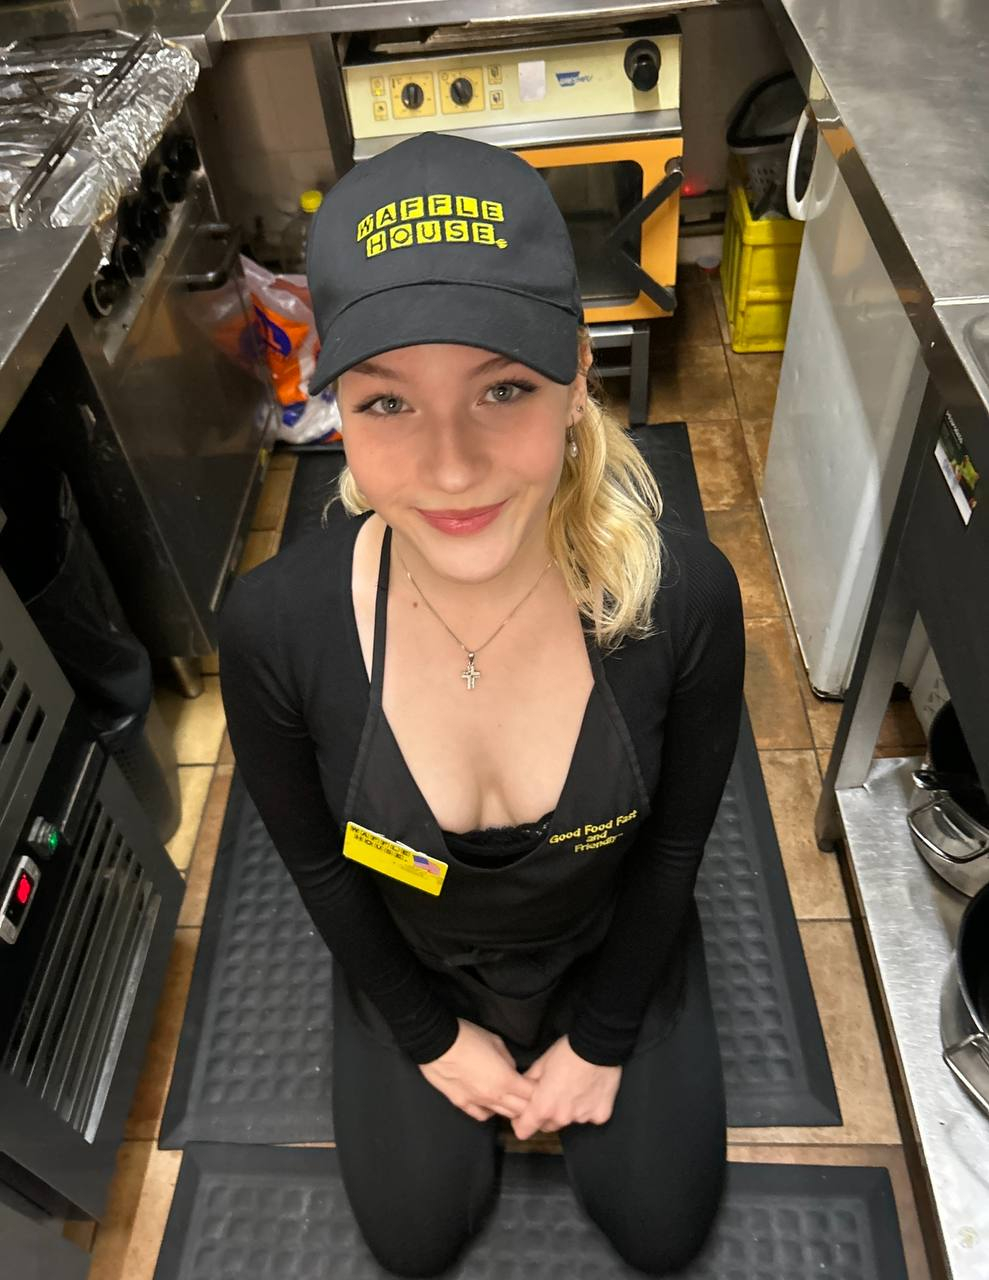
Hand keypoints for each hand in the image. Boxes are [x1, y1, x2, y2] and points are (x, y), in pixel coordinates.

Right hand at [419, 1018, 534, 1122]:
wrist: (437, 1043)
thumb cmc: (468, 1037)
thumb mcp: (496, 1042)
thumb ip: (508, 1060)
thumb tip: (510, 1069)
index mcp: (506, 1079)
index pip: (531, 1095)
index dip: (538, 1091)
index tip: (539, 1086)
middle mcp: (494, 1096)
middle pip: (520, 1110)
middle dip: (528, 1103)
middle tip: (529, 1095)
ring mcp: (477, 1103)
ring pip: (502, 1115)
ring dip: (510, 1109)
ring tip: (511, 1100)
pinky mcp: (461, 1104)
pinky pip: (482, 1115)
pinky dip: (490, 1112)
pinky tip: (490, 1103)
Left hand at [511, 1036, 620, 1140]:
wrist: (597, 1046)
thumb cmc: (567, 1052)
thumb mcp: (541, 1063)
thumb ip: (529, 1081)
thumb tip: (522, 1089)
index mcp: (543, 1106)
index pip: (523, 1130)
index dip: (521, 1123)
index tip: (524, 1115)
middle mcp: (562, 1118)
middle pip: (548, 1126)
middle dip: (547, 1114)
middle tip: (553, 1094)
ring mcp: (583, 1118)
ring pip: (570, 1120)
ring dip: (569, 1110)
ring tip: (575, 1088)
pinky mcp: (601, 1115)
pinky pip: (591, 1116)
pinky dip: (589, 1107)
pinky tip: (590, 1090)